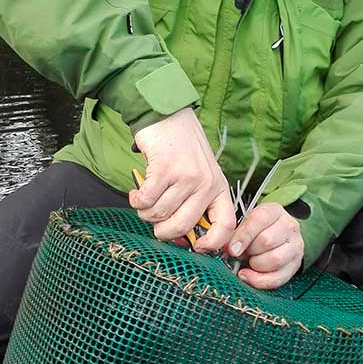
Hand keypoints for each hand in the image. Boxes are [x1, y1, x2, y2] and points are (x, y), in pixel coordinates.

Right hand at [130, 108, 235, 251]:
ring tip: (145, 199)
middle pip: (182, 226)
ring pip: (159, 214)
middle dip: (163, 231)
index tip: (195, 247)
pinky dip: (136, 200)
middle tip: (155, 222)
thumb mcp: (201, 175)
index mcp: (219, 187)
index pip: (226, 225)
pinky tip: (137, 192)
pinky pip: (146, 200)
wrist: (168, 117)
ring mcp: (186, 176)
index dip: (212, 243)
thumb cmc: (183, 149)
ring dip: (145, 212)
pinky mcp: (164, 169)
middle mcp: (206, 183)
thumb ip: (196, 203)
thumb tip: (183, 238)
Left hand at [227, 203, 303, 289]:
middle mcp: (289, 227)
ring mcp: (295, 246)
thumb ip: (236, 233)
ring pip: (275, 259)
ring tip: (249, 263)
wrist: (277, 239)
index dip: (244, 235)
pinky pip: (278, 278)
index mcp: (275, 212)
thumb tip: (226, 247)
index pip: (260, 219)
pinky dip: (260, 280)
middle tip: (242, 254)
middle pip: (267, 240)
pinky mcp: (295, 265)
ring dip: (256, 265)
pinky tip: (250, 276)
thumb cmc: (258, 231)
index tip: (232, 248)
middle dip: (250, 251)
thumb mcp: (247, 224)